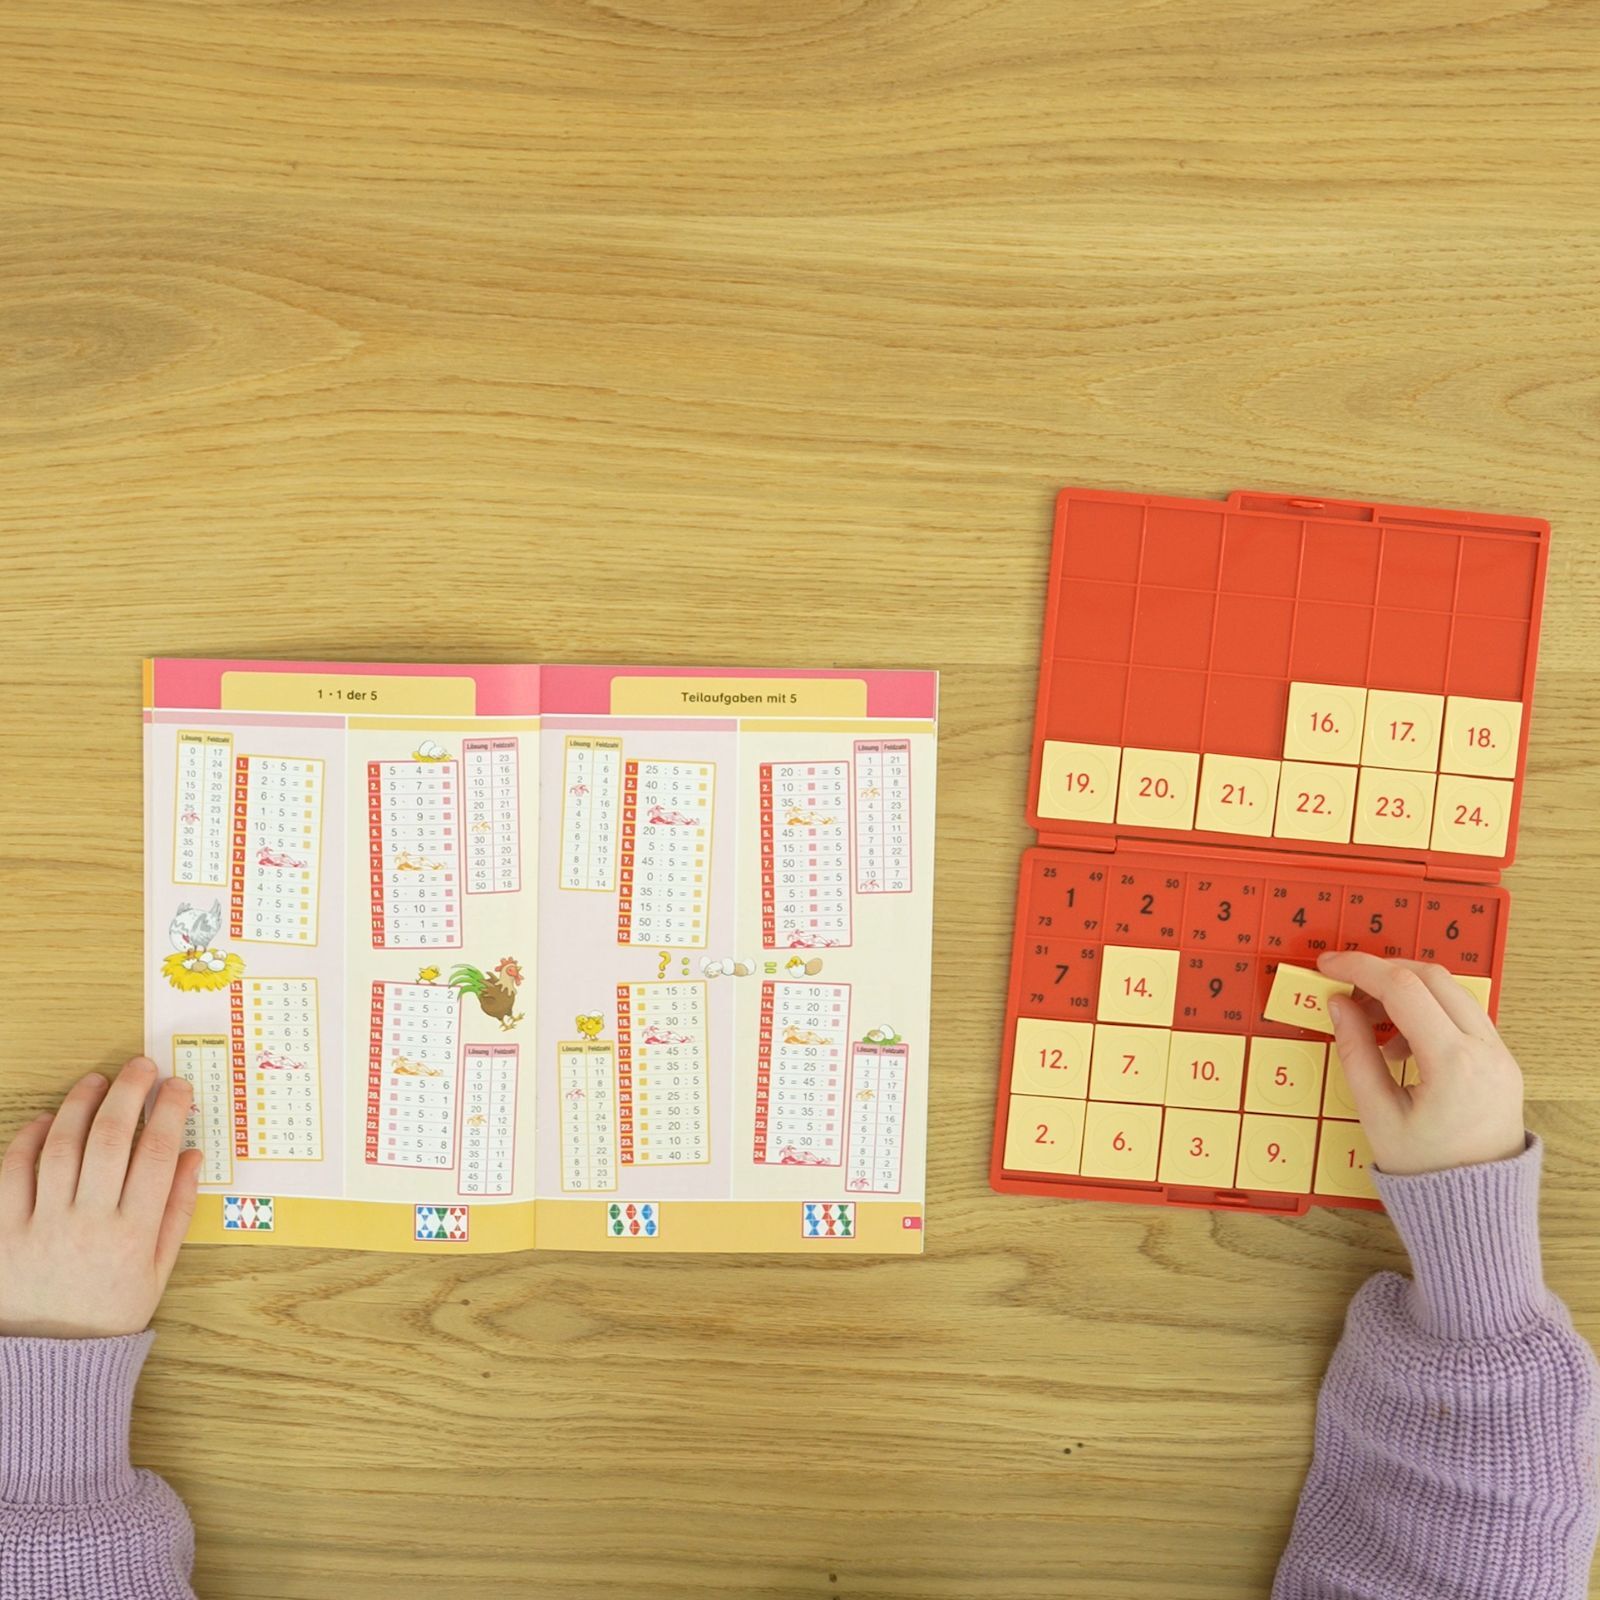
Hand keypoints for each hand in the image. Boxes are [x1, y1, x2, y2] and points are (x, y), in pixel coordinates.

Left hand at [0, 1057, 200, 1337]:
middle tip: (141, 1067)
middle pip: (111, 1140)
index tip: (177, 1087)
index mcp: (133, 1235)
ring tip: (97, 1082)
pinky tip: (46, 1121)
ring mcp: (42, 1226)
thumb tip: (191, 1155)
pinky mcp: (4, 1232)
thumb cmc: (109, 1313)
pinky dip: (27, 1140)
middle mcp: (88, 1224)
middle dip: (129, 1093)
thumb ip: (176, 1210)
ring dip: (81, 1105)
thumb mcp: (158, 1269)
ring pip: (61, 1147)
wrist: (49, 1359)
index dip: (169, 1112)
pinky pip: (11, 1173)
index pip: (156, 1155)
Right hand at [1316, 950, 1524, 1176]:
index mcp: (1454, 1064)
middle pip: (1432, 977)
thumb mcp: (1377, 1115)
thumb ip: (1355, 1052)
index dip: (1360, 968)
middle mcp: (1486, 1051)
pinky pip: (1463, 1013)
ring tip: (1373, 1024)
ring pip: (1452, 990)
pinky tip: (1402, 1042)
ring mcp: (1500, 1054)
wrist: (1476, 1208)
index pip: (1404, 988)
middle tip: (1346, 988)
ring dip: (1407, 991)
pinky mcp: (1501, 1061)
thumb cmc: (1427, 1171)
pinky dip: (1428, 1011)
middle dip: (1383, 973)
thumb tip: (1338, 1005)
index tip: (1329, 965)